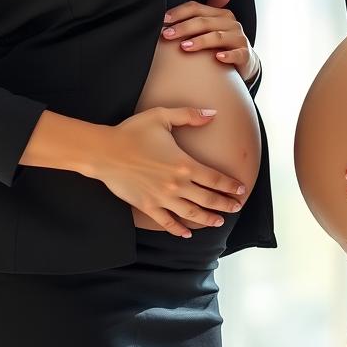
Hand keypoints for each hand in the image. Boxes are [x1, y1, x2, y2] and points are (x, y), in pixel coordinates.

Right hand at [93, 105, 248, 237]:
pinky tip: (187, 233)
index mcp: (184, 164)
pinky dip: (179, 230)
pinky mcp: (147, 206)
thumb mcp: (162, 116)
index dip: (230, 186)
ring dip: (207, 219)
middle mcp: (176, 184)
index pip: (215, 178)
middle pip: (208, 198)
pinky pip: (167, 222)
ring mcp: (162, 198)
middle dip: (225, 205)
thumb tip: (212, 113)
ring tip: (218, 222)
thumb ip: (190, 115)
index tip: (241, 190)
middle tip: (236, 208)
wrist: (105, 152)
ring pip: (191, 213)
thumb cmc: (133, 132)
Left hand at [161, 0, 259, 83]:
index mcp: (220, 14)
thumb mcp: (212, 28)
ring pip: (218, 37)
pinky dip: (227, 56)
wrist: (244, 62)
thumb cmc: (222, 44)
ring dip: (200, 41)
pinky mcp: (245, 54)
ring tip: (184, 47)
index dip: (179, 12)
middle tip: (167, 35)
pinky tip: (217, 58)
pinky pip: (237, 54)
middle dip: (184, 28)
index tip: (164, 20)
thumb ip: (198, 14)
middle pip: (204, 22)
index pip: (196, 8)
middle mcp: (231, 23)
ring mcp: (239, 38)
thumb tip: (176, 8)